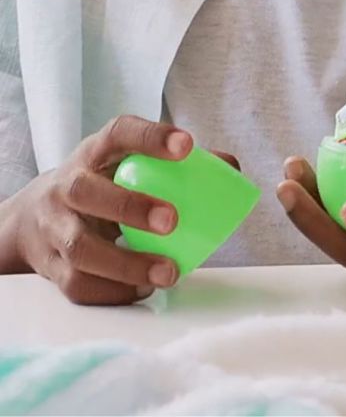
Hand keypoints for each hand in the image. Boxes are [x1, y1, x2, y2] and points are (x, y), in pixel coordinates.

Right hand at [0, 115, 238, 304]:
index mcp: (94, 155)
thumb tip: (230, 167)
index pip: (118, 134)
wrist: (33, 220)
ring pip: (80, 248)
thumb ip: (177, 166)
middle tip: (172, 221)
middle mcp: (65, 187)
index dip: (150, 138)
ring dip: (126, 264)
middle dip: (130, 207)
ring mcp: (53, 228)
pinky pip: (78, 284)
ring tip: (168, 272)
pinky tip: (144, 288)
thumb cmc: (101, 188)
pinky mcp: (51, 266)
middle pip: (85, 192)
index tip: (186, 146)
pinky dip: (114, 291)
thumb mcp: (128, 166)